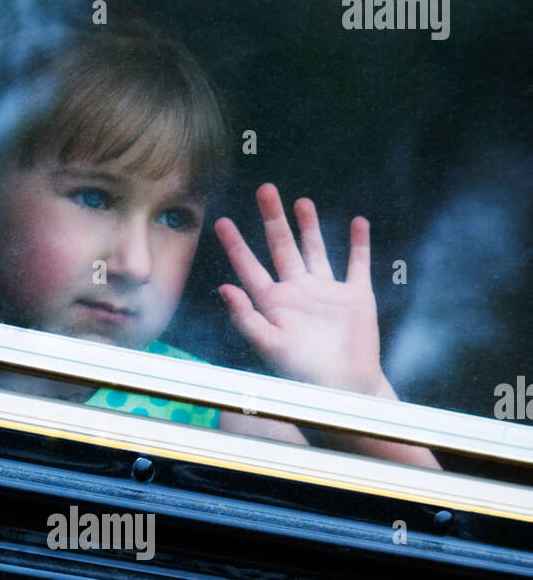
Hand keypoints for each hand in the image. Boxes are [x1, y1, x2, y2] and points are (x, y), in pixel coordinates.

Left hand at [216, 184, 383, 395]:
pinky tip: (357, 223)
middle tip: (265, 189)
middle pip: (282, 247)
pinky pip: (357, 264)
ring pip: (315, 250)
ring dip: (309, 226)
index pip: (250, 267)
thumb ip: (247, 318)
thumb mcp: (270, 346)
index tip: (221, 221)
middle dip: (273, 219)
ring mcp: (327, 293)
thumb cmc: (303, 376)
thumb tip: (224, 288)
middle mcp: (298, 293)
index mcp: (274, 303)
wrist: (345, 390)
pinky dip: (359, 243)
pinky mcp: (356, 297)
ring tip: (301, 202)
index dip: (236, 245)